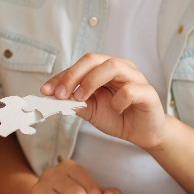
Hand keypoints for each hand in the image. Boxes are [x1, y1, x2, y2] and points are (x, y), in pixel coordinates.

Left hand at [41, 54, 166, 149]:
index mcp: (105, 68)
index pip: (80, 65)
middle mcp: (120, 67)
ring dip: (91, 81)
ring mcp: (135, 78)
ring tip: (82, 98)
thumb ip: (75, 102)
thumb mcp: (91, 110)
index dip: (61, 77)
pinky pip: (131, 89)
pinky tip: (116, 109)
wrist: (143, 133)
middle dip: (73, 75)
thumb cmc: (117, 117)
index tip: (45, 91)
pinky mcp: (148, 93)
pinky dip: (119, 100)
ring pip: (112, 66)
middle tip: (60, 94)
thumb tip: (53, 97)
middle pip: (93, 59)